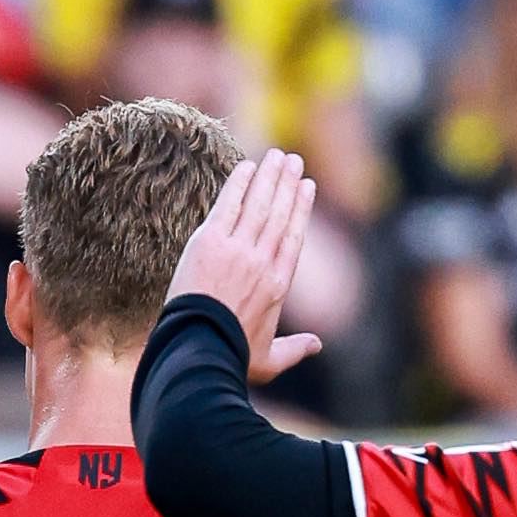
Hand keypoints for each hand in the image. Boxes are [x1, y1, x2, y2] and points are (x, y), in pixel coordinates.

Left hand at [166, 147, 325, 382]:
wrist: (199, 351)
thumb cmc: (232, 358)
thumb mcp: (269, 360)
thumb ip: (294, 349)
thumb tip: (317, 346)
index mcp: (279, 285)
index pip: (294, 237)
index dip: (301, 209)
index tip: (306, 187)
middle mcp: (263, 261)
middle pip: (280, 214)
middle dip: (288, 183)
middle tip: (294, 160)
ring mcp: (238, 250)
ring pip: (259, 204)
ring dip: (270, 177)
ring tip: (277, 156)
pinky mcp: (210, 243)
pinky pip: (228, 205)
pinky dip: (239, 184)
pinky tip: (247, 167)